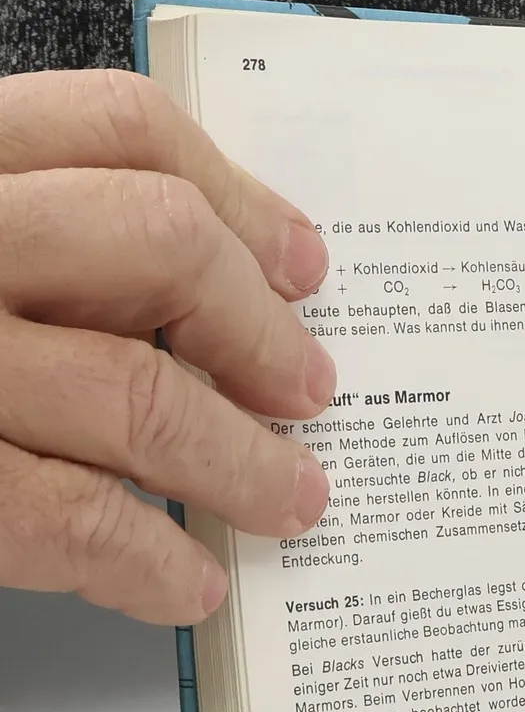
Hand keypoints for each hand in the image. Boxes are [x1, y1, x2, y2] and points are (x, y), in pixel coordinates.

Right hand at [0, 70, 335, 624]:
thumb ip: (17, 232)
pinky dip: (147, 559)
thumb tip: (198, 287)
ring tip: (288, 499)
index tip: (299, 264)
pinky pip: (59, 514)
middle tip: (308, 390)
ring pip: (131, 390)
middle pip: (155, 244)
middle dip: (256, 331)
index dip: (238, 196)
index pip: (115, 128)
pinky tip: (183, 583)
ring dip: (238, 461)